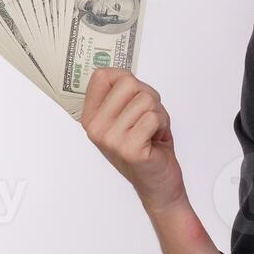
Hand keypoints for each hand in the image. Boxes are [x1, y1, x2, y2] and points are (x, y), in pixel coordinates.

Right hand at [80, 67, 184, 212]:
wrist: (158, 181)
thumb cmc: (146, 143)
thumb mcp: (127, 114)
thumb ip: (121, 93)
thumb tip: (121, 73)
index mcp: (90, 116)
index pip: (102, 75)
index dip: (127, 80)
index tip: (132, 98)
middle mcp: (96, 127)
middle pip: (128, 82)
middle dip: (148, 96)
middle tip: (147, 118)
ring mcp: (110, 139)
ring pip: (145, 99)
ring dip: (158, 113)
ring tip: (152, 131)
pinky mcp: (129, 148)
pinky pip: (153, 117)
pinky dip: (163, 125)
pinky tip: (156, 139)